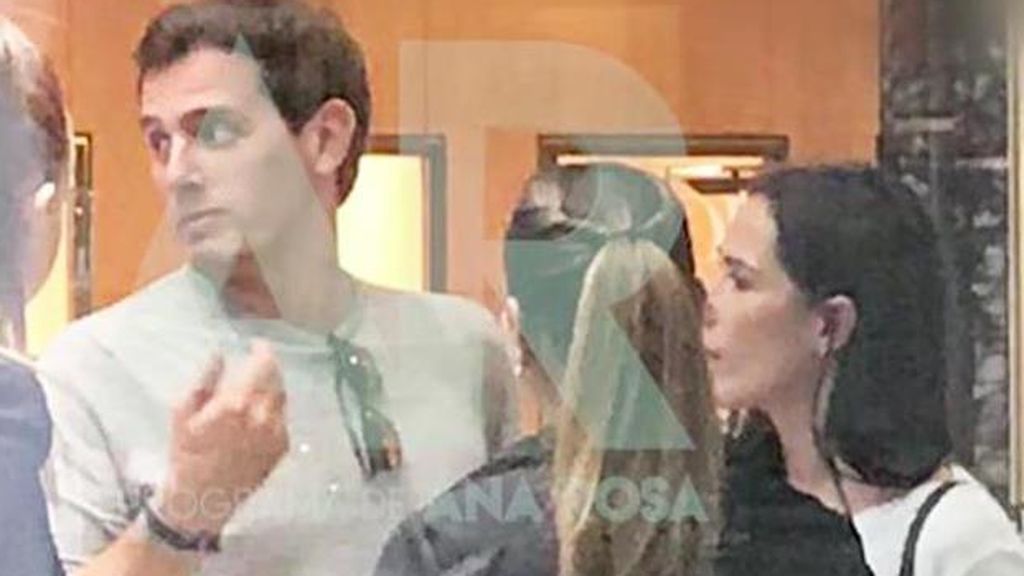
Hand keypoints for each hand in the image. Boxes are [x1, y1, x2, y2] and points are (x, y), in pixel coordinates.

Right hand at [159, 340, 288, 534]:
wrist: (202, 498)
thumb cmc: (186, 454)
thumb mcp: (182, 413)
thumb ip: (203, 379)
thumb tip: (219, 354)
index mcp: (238, 403)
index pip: (263, 364)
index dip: (262, 350)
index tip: (256, 344)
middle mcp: (264, 416)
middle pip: (276, 378)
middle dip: (267, 366)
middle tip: (256, 361)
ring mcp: (276, 433)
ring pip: (282, 397)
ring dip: (272, 386)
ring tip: (255, 386)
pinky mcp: (281, 447)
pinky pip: (282, 418)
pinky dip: (273, 408)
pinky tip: (257, 413)